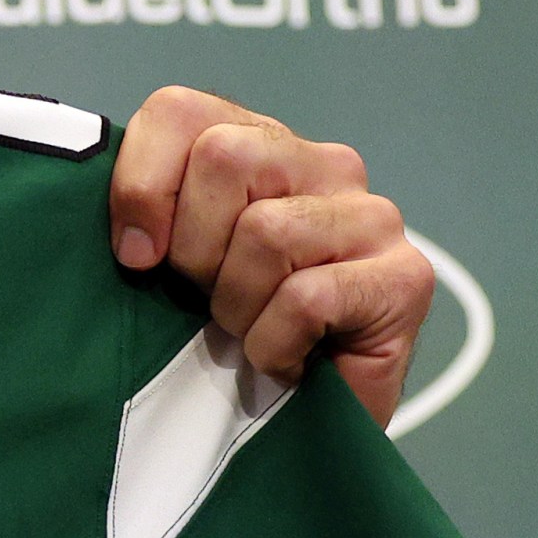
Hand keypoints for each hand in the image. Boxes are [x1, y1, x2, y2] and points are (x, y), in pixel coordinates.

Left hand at [109, 87, 430, 426]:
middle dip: (194, 248)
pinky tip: (288, 358)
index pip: (180, 110)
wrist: (298, 427)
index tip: (135, 257)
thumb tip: (130, 240)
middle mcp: (323, 164)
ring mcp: (372, 216)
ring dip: (238, 306)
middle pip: (225, 157)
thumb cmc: (226, 336)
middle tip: (208, 300)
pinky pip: (307, 298)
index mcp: (257, 143)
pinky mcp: (407, 278)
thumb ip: (146, 217)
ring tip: (252, 332)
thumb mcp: (168, 264)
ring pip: (267, 231)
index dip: (141, 184)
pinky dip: (276, 343)